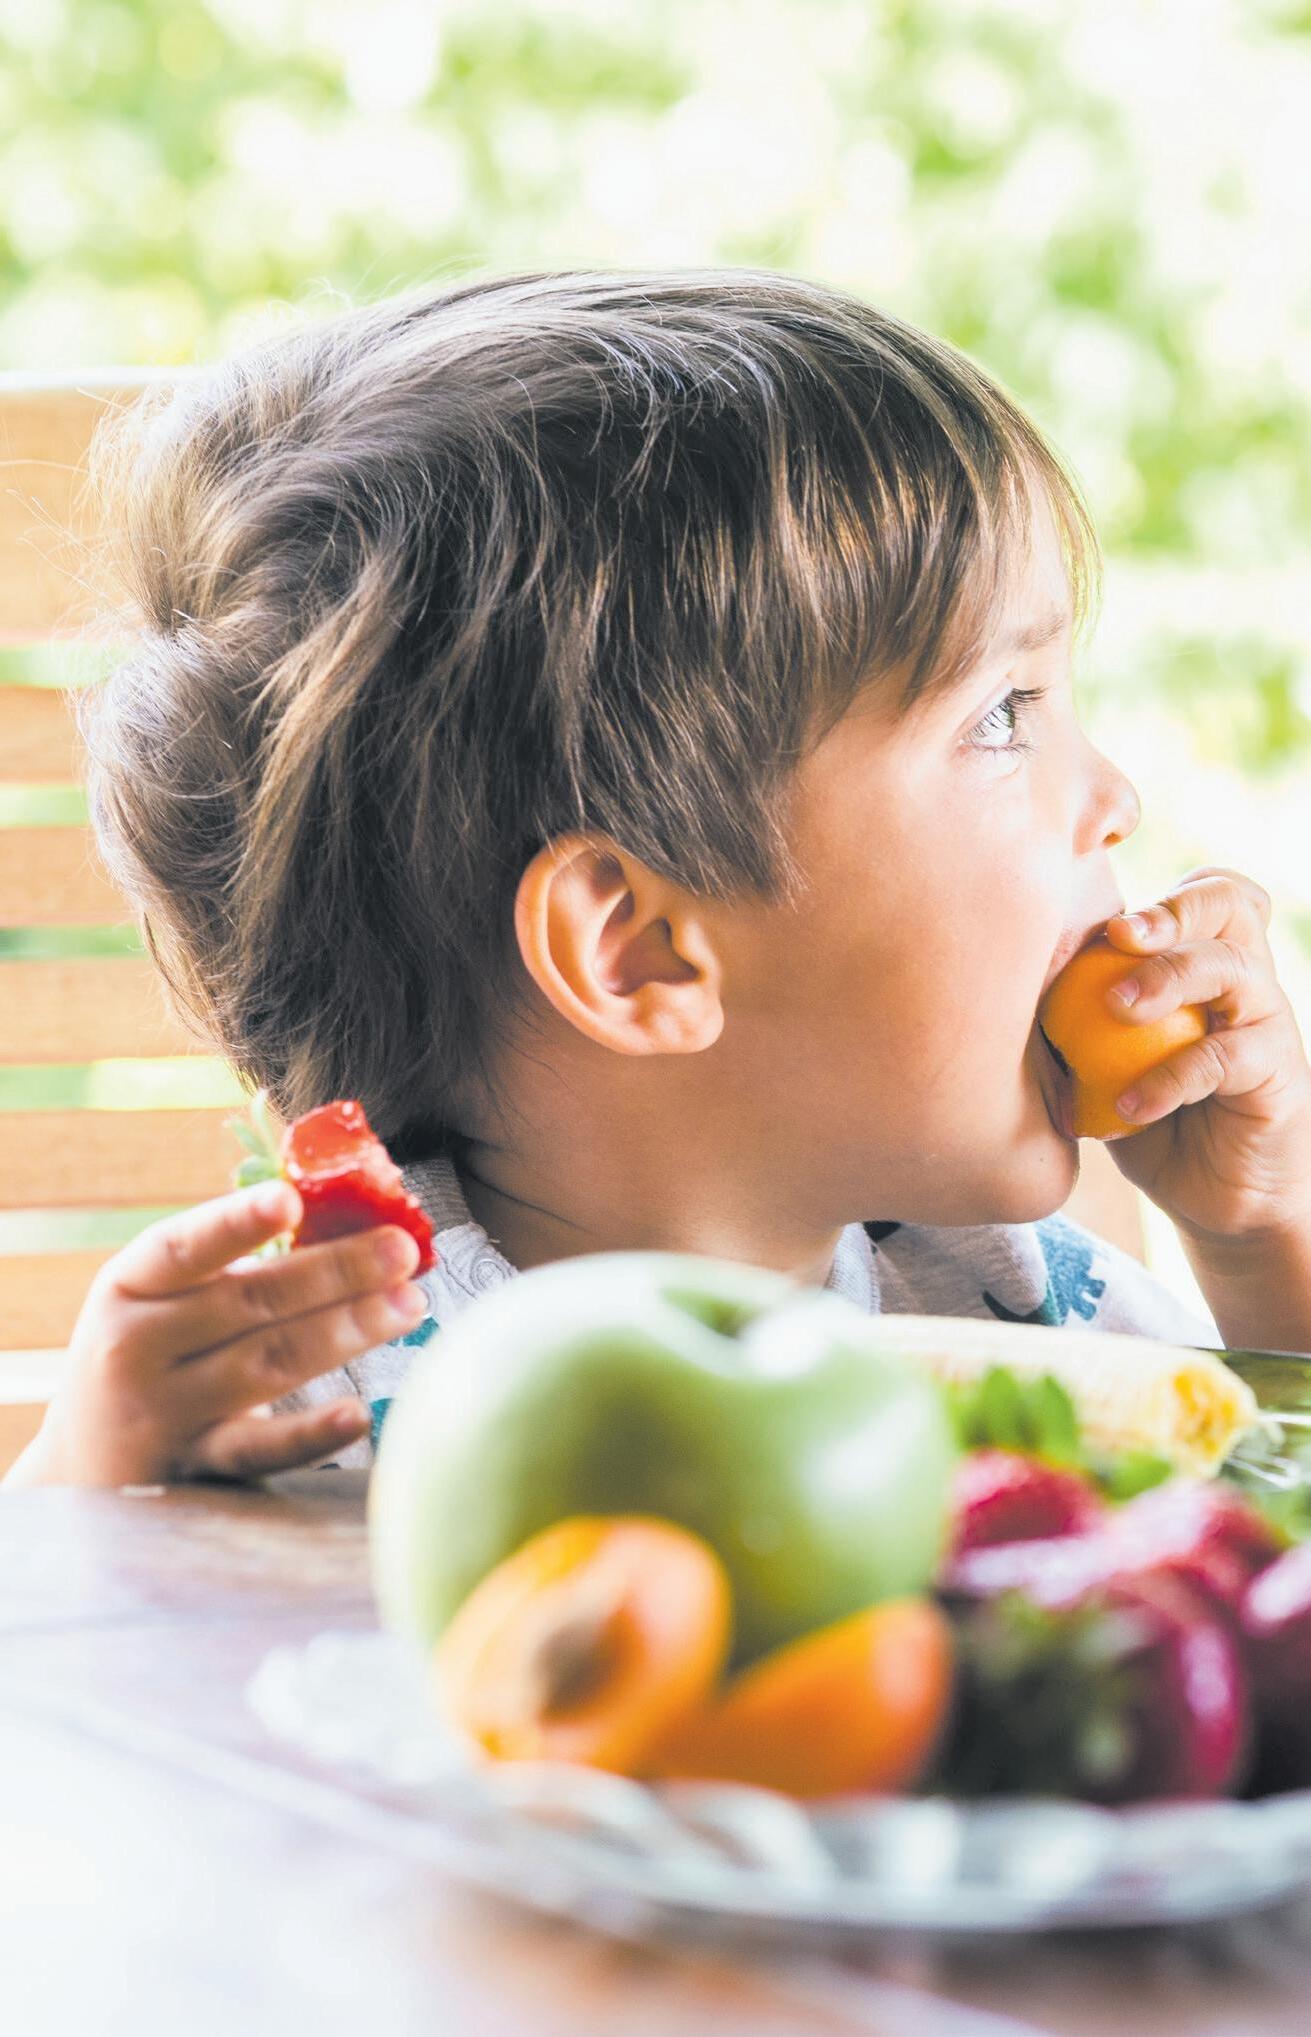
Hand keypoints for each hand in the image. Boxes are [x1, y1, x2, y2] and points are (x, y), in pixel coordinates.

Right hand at [19, 1181, 427, 1487]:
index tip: (291, 1198)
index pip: (183, 1246)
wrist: (81, 1466)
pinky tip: (359, 1415)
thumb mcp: (159, 1301)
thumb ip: (232, 1267)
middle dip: (337, 1272)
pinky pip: (260, 1448)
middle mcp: (138, 1346)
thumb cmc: (148, 1354)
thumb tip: (349, 1223)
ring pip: (269, 1363)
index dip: (237, 1221)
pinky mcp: (196, 1466)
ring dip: (348, 1330)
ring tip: (409, 1304)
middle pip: (251, 1303)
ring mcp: (166, 1411)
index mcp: (129, 1284)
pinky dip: (311, 1434)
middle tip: (402, 1250)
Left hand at [1099, 866, 1310, 1244]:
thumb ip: (1069, 1023)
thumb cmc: (1148, 1118)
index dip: (1165, 892)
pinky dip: (1171, 1075)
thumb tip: (993, 988)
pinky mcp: (1277, 1075)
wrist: (1216, 1198)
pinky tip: (1130, 1103)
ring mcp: (1268, 1022)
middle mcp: (1246, 979)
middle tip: (1118, 939)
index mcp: (1207, 962)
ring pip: (1232, 967)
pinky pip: (1227, 1056)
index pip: (1207, 891)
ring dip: (1168, 977)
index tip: (1106, 922)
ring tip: (1115, 1007)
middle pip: (1230, 903)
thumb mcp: (1099, 1065)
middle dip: (1169, 910)